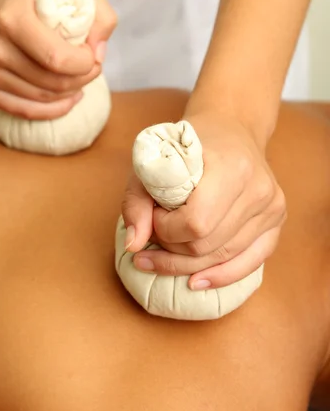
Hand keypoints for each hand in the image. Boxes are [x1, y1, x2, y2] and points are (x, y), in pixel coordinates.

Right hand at [0, 0, 116, 118]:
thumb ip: (100, 15)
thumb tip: (98, 54)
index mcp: (12, 18)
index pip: (57, 59)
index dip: (85, 64)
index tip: (91, 53)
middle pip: (52, 83)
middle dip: (82, 79)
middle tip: (91, 68)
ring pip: (43, 99)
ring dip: (70, 93)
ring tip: (78, 77)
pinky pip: (26, 111)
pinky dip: (53, 109)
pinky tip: (68, 97)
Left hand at [122, 112, 285, 289]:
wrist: (230, 128)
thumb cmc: (187, 146)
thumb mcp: (152, 163)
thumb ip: (136, 202)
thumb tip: (134, 246)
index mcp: (232, 167)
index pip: (195, 223)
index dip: (166, 229)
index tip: (154, 214)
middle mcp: (258, 189)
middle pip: (207, 245)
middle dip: (172, 248)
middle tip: (156, 233)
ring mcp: (272, 207)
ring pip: (223, 257)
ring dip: (187, 263)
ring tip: (164, 254)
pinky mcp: (276, 221)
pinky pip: (250, 262)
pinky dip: (221, 276)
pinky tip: (196, 282)